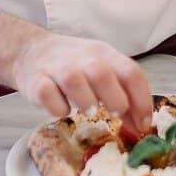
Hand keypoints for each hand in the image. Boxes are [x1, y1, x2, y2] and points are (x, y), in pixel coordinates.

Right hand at [12, 32, 152, 132]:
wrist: (31, 50)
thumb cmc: (73, 65)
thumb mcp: (101, 69)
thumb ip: (121, 93)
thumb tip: (140, 125)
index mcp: (104, 53)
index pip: (130, 72)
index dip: (142, 100)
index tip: (144, 124)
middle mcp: (81, 58)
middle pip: (102, 74)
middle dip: (115, 100)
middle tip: (116, 115)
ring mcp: (57, 68)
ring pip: (73, 81)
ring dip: (86, 101)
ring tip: (89, 112)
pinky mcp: (35, 81)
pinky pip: (46, 93)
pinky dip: (57, 107)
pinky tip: (62, 110)